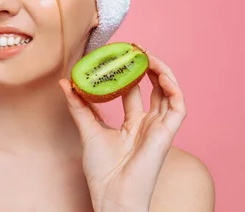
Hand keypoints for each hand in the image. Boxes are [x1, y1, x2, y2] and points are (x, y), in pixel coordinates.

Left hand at [59, 49, 186, 211]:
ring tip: (146, 55)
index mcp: (132, 124)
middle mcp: (147, 123)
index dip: (128, 72)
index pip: (133, 91)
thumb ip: (79, 107)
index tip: (118, 55)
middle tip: (134, 48)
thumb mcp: (87, 130)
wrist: (112, 195)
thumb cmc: (103, 171)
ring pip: (168, 92)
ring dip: (160, 71)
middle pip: (153, 88)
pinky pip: (178, 107)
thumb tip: (66, 83)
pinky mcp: (167, 134)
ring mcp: (159, 128)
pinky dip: (173, 88)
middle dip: (145, 66)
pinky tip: (160, 74)